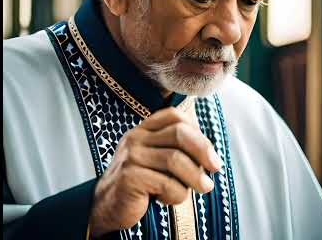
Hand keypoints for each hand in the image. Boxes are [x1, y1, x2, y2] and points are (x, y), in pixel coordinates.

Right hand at [88, 106, 221, 235]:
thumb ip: (177, 150)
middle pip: (179, 133)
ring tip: (204, 188)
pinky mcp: (129, 177)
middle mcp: (136, 138)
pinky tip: (169, 199)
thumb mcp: (158, 160)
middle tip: (215, 168)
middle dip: (203, 151)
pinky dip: (177, 195)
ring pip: (176, 159)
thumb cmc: (141, 183)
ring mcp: (131, 156)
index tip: (210, 154)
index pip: (175, 116)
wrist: (106, 206)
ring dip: (195, 177)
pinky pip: (166, 183)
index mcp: (144, 129)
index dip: (198, 132)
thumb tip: (211, 156)